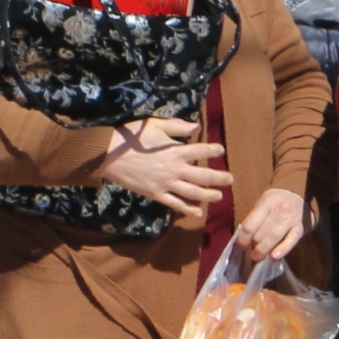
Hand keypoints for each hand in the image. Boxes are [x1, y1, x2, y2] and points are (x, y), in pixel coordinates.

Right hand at [101, 117, 231, 222]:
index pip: (201, 152)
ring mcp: (165, 184)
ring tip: (220, 196)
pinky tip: (198, 213)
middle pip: (203, 176)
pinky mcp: (155, 194)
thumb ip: (177, 127)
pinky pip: (174, 204)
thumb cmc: (131, 138)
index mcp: (175, 152)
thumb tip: (197, 126)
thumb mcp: (155, 125)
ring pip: (192, 193)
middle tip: (231, 179)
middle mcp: (173, 170)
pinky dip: (187, 209)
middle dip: (219, 178)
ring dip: (208, 195)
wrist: (107, 155)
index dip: (213, 151)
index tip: (221, 151)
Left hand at [236, 189, 307, 261]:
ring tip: (258, 257)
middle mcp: (280, 209)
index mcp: (267, 201)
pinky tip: (275, 256)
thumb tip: (244, 236)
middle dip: (254, 245)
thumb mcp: (265, 202)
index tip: (241, 246)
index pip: (250, 224)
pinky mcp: (301, 227)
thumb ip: (255, 217)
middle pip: (261, 232)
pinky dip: (283, 249)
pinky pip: (291, 240)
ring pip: (274, 237)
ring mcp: (291, 218)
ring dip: (264, 249)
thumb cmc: (278, 202)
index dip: (243, 238)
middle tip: (251, 253)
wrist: (301, 198)